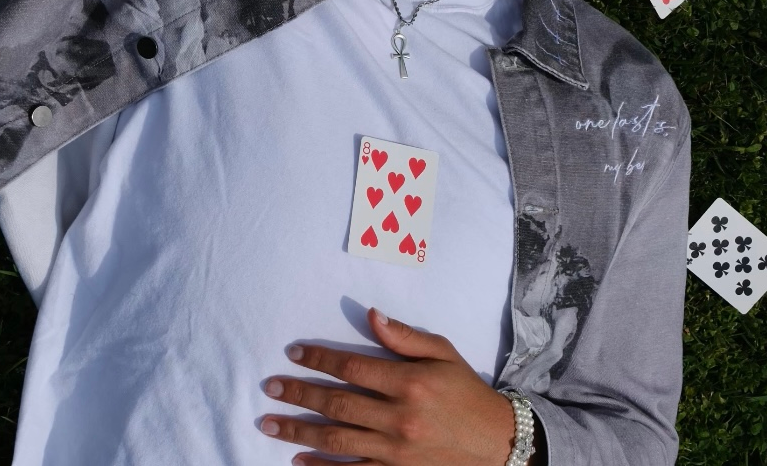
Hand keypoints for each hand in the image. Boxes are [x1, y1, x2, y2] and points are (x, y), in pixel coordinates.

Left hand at [259, 307, 518, 465]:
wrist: (496, 443)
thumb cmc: (465, 391)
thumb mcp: (442, 352)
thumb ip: (404, 336)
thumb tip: (371, 314)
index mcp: (408, 382)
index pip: (351, 366)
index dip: (319, 359)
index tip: (293, 353)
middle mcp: (399, 417)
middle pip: (337, 404)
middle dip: (299, 394)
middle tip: (270, 387)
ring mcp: (396, 451)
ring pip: (337, 441)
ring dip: (299, 431)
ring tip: (270, 422)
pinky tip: (298, 460)